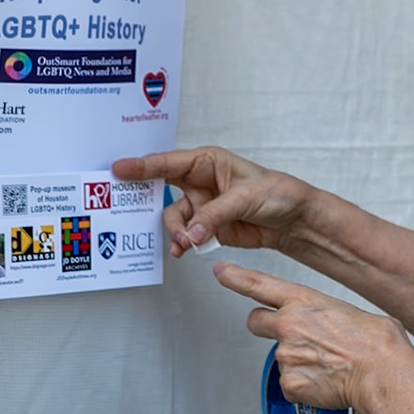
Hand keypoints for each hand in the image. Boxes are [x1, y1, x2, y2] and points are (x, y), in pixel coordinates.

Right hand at [112, 146, 314, 257]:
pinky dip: (182, 243)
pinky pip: (186, 235)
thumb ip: (215, 214)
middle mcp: (199, 182)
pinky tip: (183, 251)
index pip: (168, 163)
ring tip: (185, 242)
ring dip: (176, 231)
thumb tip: (192, 232)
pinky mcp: (207, 227)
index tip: (119, 169)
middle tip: (132, 210)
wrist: (294, 220)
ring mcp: (202, 206)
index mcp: (207, 162)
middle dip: (149, 201)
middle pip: (162, 190)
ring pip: (173, 218)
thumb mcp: (246, 198)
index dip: (142, 166)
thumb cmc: (276, 193)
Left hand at [214, 261, 413, 413]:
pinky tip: (325, 383)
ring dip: (297, 362)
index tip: (221, 271)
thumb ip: (327, 315)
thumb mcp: (350, 311)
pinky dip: (304, 387)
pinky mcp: (289, 383)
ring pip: (280, 359)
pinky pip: (290, 386)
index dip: (234, 277)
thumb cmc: (377, 342)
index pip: (257, 284)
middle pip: (256, 322)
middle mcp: (288, 325)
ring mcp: (286, 355)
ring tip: (327, 365)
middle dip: (266, 327)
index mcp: (304, 301)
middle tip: (289, 337)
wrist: (382, 372)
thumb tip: (332, 326)